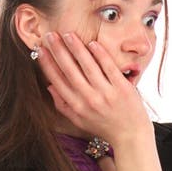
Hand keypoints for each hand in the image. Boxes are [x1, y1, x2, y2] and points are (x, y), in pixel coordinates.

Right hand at [36, 31, 152, 146]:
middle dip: (58, 51)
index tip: (40, 49)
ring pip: (88, 66)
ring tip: (68, 34)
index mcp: (77, 107)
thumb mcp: (80, 121)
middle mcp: (90, 100)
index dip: (47, 64)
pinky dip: (100, 54)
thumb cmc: (104, 127)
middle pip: (70, 70)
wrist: (131, 136)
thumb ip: (63, 105)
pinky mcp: (123, 89)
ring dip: (76, 48)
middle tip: (50, 35)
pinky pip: (109, 67)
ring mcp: (107, 93)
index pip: (58, 80)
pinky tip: (92, 43)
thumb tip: (50, 86)